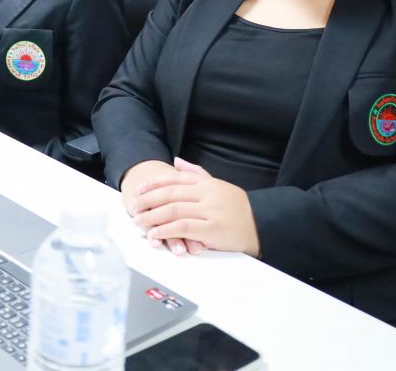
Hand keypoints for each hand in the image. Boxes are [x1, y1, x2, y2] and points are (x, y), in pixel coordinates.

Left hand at [130, 157, 260, 256]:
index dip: (154, 184)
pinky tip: (155, 234)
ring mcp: (210, 211)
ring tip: (139, 222)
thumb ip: (196, 173)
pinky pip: (183, 228)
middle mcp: (207, 194)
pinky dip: (166, 230)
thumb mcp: (218, 185)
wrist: (261, 224)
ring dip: (153, 217)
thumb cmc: (238, 208)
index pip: (175, 180)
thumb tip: (177, 161)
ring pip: (174, 210)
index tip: (139, 189)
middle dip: (148, 201)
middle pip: (170, 194)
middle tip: (133, 208)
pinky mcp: (212, 229)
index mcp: (206, 183)